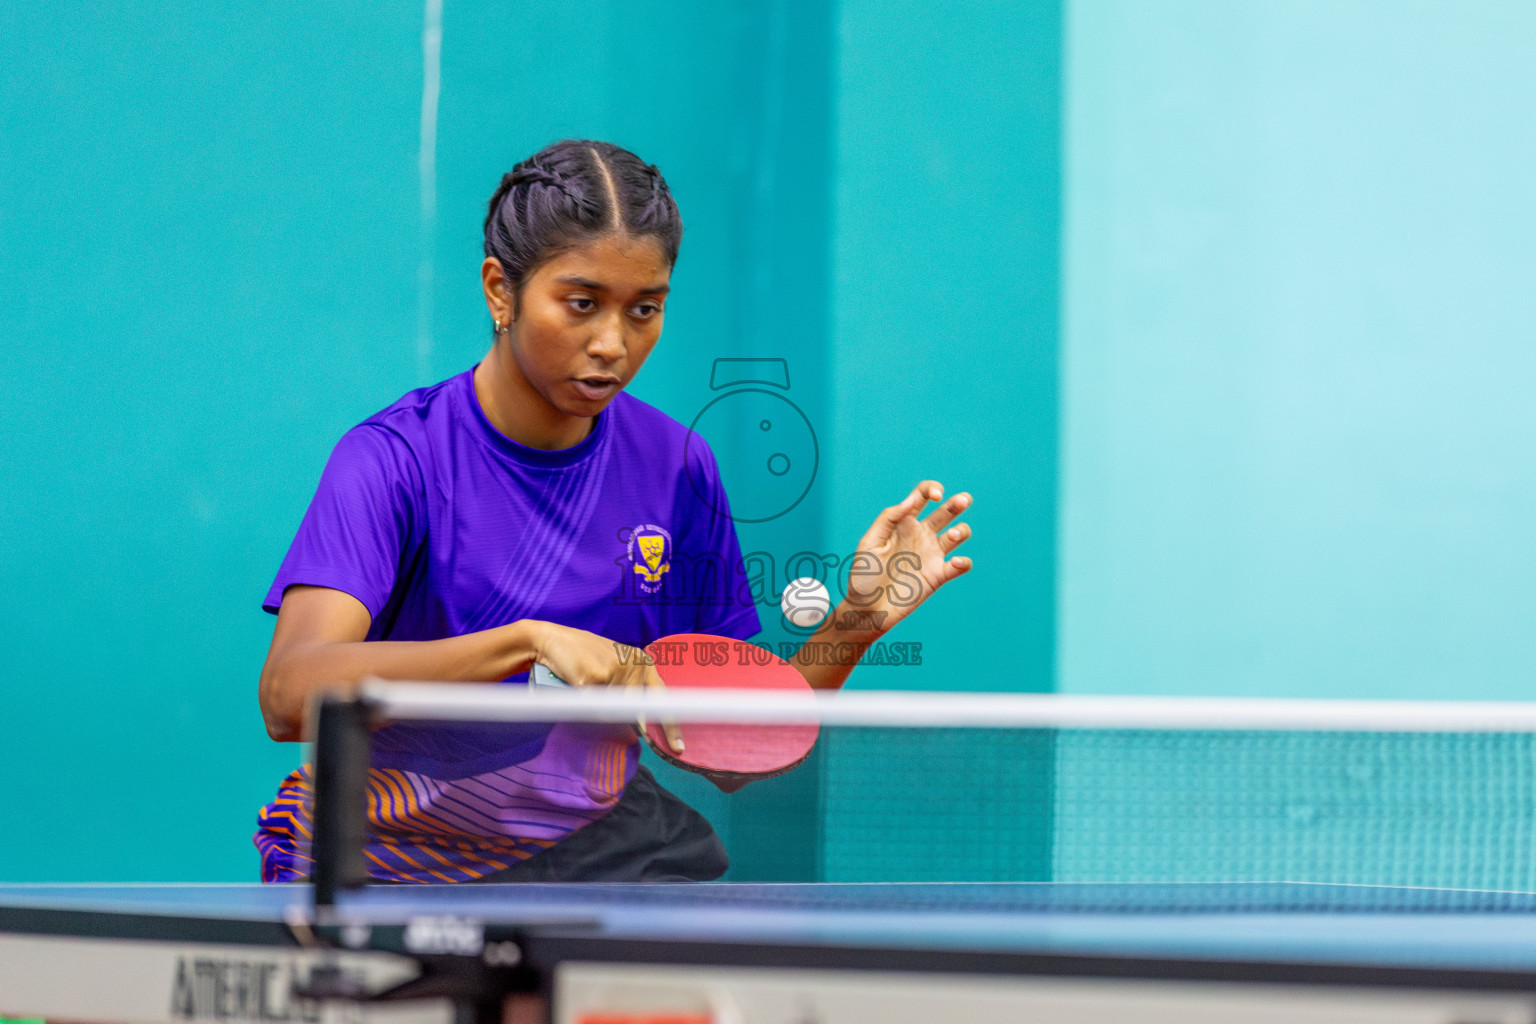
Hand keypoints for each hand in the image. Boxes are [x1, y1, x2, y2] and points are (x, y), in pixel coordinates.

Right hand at [528, 622, 684, 752]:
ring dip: (600, 707)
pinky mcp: (597, 677)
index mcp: (643, 662)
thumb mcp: (615, 667)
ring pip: (614, 711)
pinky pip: (596, 707)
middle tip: (615, 710)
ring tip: (587, 683)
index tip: (678, 748)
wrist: (555, 641)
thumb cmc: (585, 657)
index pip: (662, 699)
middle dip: (628, 719)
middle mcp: (634, 665)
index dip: (670, 726)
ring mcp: (617, 670)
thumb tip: (641, 724)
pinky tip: (578, 683)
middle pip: (637, 710)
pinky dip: (586, 702)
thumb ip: (630, 690)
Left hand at [845, 480, 971, 634]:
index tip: (936, 496)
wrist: (867, 610)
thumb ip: (889, 518)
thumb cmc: (864, 576)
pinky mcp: (938, 576)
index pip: (922, 496)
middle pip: (947, 511)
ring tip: (951, 536)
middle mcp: (921, 535)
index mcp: (904, 522)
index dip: (933, 489)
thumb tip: (910, 500)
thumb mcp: (870, 542)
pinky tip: (954, 562)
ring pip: (959, 533)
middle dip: (958, 502)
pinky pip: (961, 565)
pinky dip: (963, 561)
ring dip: (961, 530)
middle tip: (963, 500)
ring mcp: (931, 555)